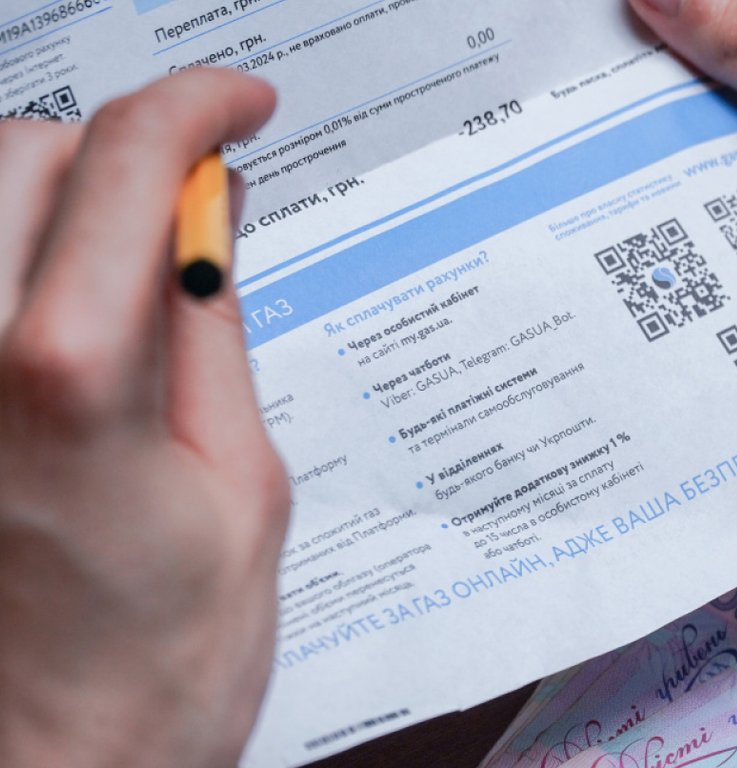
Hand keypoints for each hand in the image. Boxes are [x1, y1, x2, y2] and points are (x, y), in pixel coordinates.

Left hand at [0, 70, 286, 766]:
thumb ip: (216, 330)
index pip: (125, 165)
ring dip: (57, 200)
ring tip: (134, 268)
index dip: (198, 106)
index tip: (242, 107)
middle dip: (120, 151)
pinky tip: (70, 316)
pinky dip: (17, 263)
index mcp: (65, 381)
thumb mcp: (244, 488)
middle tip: (199, 206)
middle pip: (21, 151)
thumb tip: (211, 217)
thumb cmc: (158, 669)